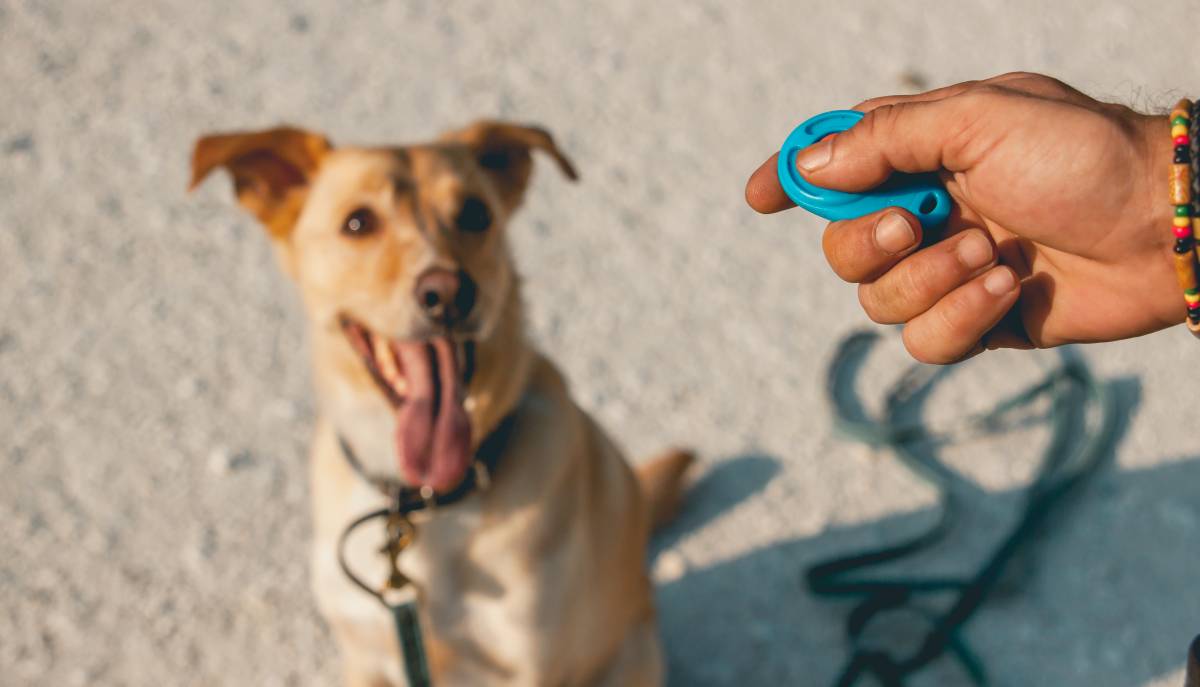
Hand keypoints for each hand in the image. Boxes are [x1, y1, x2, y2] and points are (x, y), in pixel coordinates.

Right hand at [746, 72, 1177, 362]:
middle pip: (841, 247)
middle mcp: (927, 211)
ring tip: (992, 255)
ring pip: (878, 302)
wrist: (1166, 226)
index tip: (760, 198)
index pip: (834, 163)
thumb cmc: (1082, 155)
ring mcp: (949, 269)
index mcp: (923, 151)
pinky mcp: (978, 321)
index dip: (791, 179)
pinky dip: (960, 319)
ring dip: (930, 281)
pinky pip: (925, 343)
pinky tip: (1008, 290)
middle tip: (917, 224)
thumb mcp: (979, 119)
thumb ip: (884, 139)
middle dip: (870, 242)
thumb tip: (807, 168)